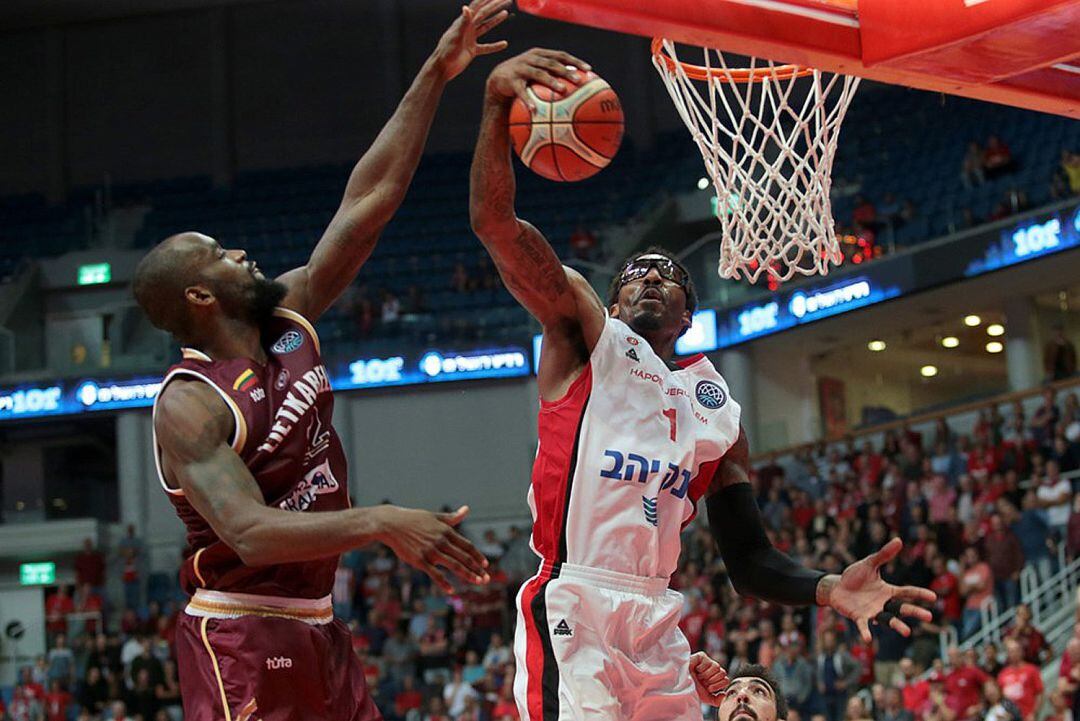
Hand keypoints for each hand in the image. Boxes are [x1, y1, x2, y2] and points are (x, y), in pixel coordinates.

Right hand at [374, 505, 489, 592]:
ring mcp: (431, 551)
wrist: (391, 524)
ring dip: (468, 575)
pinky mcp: (420, 560)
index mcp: (446, 531)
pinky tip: (452, 590)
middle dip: (477, 569)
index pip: (467, 546)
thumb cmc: (413, 519)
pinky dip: (444, 583)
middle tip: (487, 579)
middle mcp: (441, 541)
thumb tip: (467, 509)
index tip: (486, 565)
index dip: (478, 556)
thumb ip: (452, 518)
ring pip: (454, 565)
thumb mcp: (435, 517)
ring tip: (477, 582)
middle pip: (464, 557)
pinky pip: (435, 574)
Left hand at [433, 0, 510, 80]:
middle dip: (495, 6)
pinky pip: (486, 47)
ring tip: (505, 13)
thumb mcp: (456, 36)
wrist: (443, 68)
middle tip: (507, 0)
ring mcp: (470, 39)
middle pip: (484, 14)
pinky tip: (504, 44)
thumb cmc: (446, 51)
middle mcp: (467, 28)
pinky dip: (495, 46)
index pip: (477, 7)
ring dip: (495, 20)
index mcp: (463, 23)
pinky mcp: (472, 50)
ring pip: (485, 27)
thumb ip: (463, 22)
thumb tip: (467, 8)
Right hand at [486, 48, 591, 109]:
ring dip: (552, 82)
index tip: (589, 70)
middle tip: (578, 81)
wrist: (498, 79)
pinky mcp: (511, 80)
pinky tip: (535, 110)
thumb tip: (578, 90)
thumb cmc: (525, 78)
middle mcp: (531, 58)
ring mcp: (521, 68)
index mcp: (540, 54)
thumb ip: (554, 76)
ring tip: (562, 91)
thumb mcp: (538, 73)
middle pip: (552, 63)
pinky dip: (528, 100)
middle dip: (566, 71)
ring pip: (539, 74)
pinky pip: (521, 91)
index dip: (575, 61)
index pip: (561, 55)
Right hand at [689, 652, 728, 705]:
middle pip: (723, 673)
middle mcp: (713, 670)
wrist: (680, 683)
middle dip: (712, 681)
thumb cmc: (692, 689)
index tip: (708, 688)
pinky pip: (708, 662)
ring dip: (706, 675)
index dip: (717, 686)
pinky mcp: (702, 656)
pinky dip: (701, 668)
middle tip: (702, 682)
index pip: (726, 680)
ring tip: (698, 676)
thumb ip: (717, 700)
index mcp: (715, 679)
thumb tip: (724, 695)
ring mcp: (708, 662)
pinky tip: (695, 669)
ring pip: (717, 667)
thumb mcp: (705, 698)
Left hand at [821, 537, 936, 642]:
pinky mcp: (859, 616)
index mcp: (888, 591)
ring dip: (896, 625)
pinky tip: (868, 639)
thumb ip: (883, 554)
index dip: (919, 594)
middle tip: (929, 616)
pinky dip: (866, 631)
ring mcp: (872, 611)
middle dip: (915, 612)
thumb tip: (899, 540)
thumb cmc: (854, 576)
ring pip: (887, 619)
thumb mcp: (869, 564)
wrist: (837, 587)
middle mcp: (883, 603)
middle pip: (902, 608)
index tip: (933, 597)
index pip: (907, 592)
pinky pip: (863, 625)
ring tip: (907, 632)